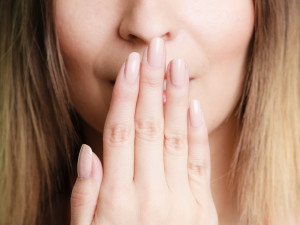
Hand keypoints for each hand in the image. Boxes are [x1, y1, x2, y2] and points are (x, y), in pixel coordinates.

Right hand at [70, 37, 217, 224]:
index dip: (126, 96)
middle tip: (155, 51)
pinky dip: (198, 133)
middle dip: (152, 85)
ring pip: (177, 138)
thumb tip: (87, 152)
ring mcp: (179, 199)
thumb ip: (85, 195)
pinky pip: (200, 163)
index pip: (121, 132)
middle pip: (150, 127)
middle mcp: (149, 192)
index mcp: (118, 198)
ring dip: (177, 99)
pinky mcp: (202, 208)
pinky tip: (195, 107)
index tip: (132, 66)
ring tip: (177, 67)